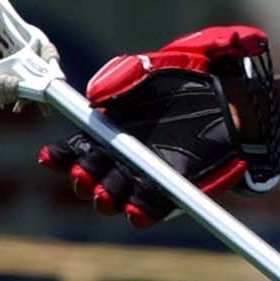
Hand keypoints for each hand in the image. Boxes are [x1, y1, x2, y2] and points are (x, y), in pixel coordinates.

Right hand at [38, 25, 279, 226]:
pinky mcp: (172, 191)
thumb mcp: (153, 67)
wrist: (229, 100)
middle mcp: (121, 158)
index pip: (74, 149)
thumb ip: (122, 74)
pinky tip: (135, 212)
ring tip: (106, 194)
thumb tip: (94, 95)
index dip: (59, 156)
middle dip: (83, 179)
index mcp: (107, 131)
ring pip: (114, 197)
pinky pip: (150, 208)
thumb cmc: (186, 81)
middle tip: (85, 176)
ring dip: (106, 199)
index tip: (51, 157)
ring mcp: (145, 176)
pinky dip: (141, 213)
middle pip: (89, 177)